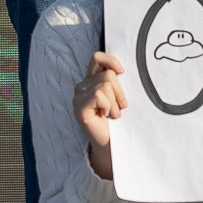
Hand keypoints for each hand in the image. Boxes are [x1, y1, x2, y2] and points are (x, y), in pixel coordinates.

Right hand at [76, 51, 127, 174]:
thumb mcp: (118, 96)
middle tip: (121, 107)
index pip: (97, 57)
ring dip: (115, 102)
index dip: (111, 60)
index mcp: (91, 80)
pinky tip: (106, 115)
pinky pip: (99, 95)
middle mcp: (82, 86)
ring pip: (105, 85)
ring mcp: (78, 97)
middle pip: (107, 75)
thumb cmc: (116, 121)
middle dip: (120, 91)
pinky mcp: (79, 107)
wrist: (111, 144)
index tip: (122, 72)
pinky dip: (108, 106)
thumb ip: (116, 81)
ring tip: (113, 113)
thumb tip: (124, 69)